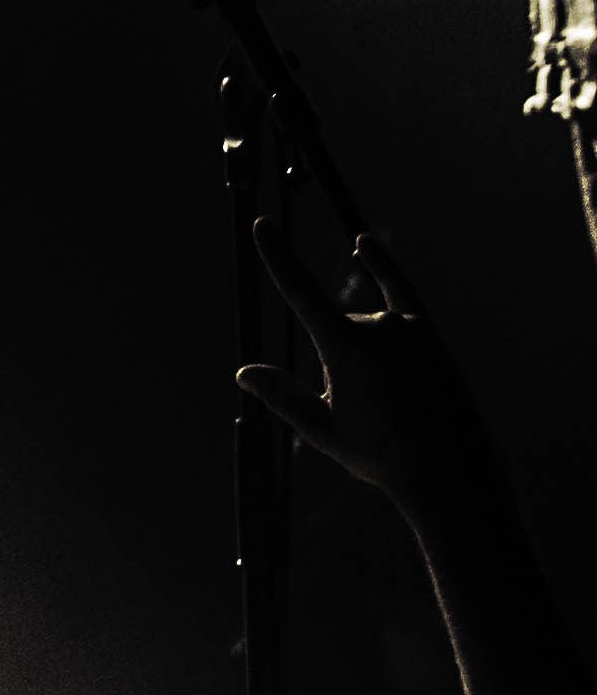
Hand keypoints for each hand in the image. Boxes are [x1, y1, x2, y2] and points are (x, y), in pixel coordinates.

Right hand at [234, 220, 496, 503]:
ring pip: (364, 328)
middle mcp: (379, 327)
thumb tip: (244, 373)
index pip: (300, 291)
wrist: (449, 469)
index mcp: (346, 348)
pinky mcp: (428, 333)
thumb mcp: (322, 429)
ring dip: (365, 359)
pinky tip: (364, 245)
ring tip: (390, 404)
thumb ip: (282, 396)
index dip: (278, 256)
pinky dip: (380, 269)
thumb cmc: (381, 453)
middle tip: (366, 414)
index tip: (263, 224)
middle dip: (338, 366)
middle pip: (335, 331)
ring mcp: (408, 327)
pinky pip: (399, 292)